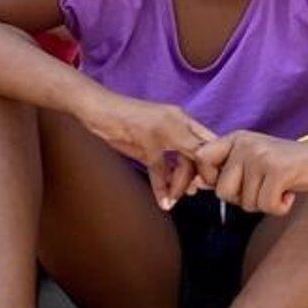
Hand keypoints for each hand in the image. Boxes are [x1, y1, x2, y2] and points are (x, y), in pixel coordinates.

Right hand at [78, 91, 217, 209]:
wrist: (94, 106)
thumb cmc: (119, 123)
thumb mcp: (149, 141)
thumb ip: (167, 160)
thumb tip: (192, 186)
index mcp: (180, 118)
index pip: (211, 141)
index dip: (212, 164)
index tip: (206, 183)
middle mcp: (177, 120)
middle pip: (204, 151)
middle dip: (204, 176)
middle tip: (196, 192)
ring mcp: (163, 127)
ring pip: (186, 160)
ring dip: (181, 185)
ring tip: (175, 200)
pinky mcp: (147, 137)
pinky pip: (161, 168)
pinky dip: (163, 188)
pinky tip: (163, 202)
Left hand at [189, 130, 307, 216]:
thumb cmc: (289, 166)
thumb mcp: (255, 161)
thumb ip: (229, 170)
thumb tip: (198, 183)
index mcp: (236, 139)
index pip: (201, 157)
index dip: (209, 178)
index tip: (233, 185)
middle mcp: (245, 144)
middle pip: (222, 190)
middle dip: (243, 200)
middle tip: (264, 190)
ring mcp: (261, 156)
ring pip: (246, 202)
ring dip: (265, 204)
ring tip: (280, 188)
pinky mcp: (279, 170)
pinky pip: (267, 205)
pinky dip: (280, 208)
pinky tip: (290, 194)